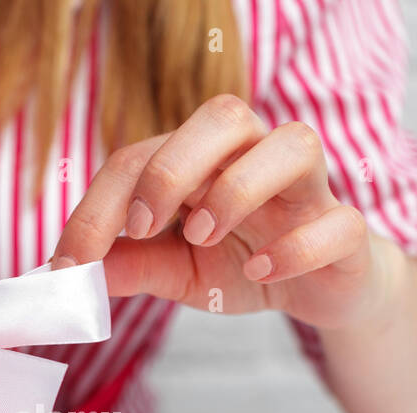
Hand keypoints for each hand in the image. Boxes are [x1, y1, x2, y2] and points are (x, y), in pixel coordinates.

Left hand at [52, 94, 398, 328]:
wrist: (322, 291)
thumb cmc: (248, 264)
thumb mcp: (178, 270)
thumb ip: (132, 265)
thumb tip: (73, 272)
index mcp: (207, 160)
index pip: (143, 157)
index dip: (99, 207)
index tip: (69, 262)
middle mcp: (258, 157)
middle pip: (223, 117)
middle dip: (172, 167)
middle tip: (142, 226)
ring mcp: (309, 190)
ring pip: (293, 146)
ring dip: (240, 187)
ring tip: (204, 236)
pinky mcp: (347, 232)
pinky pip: (339, 221)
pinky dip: (298, 246)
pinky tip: (261, 270)